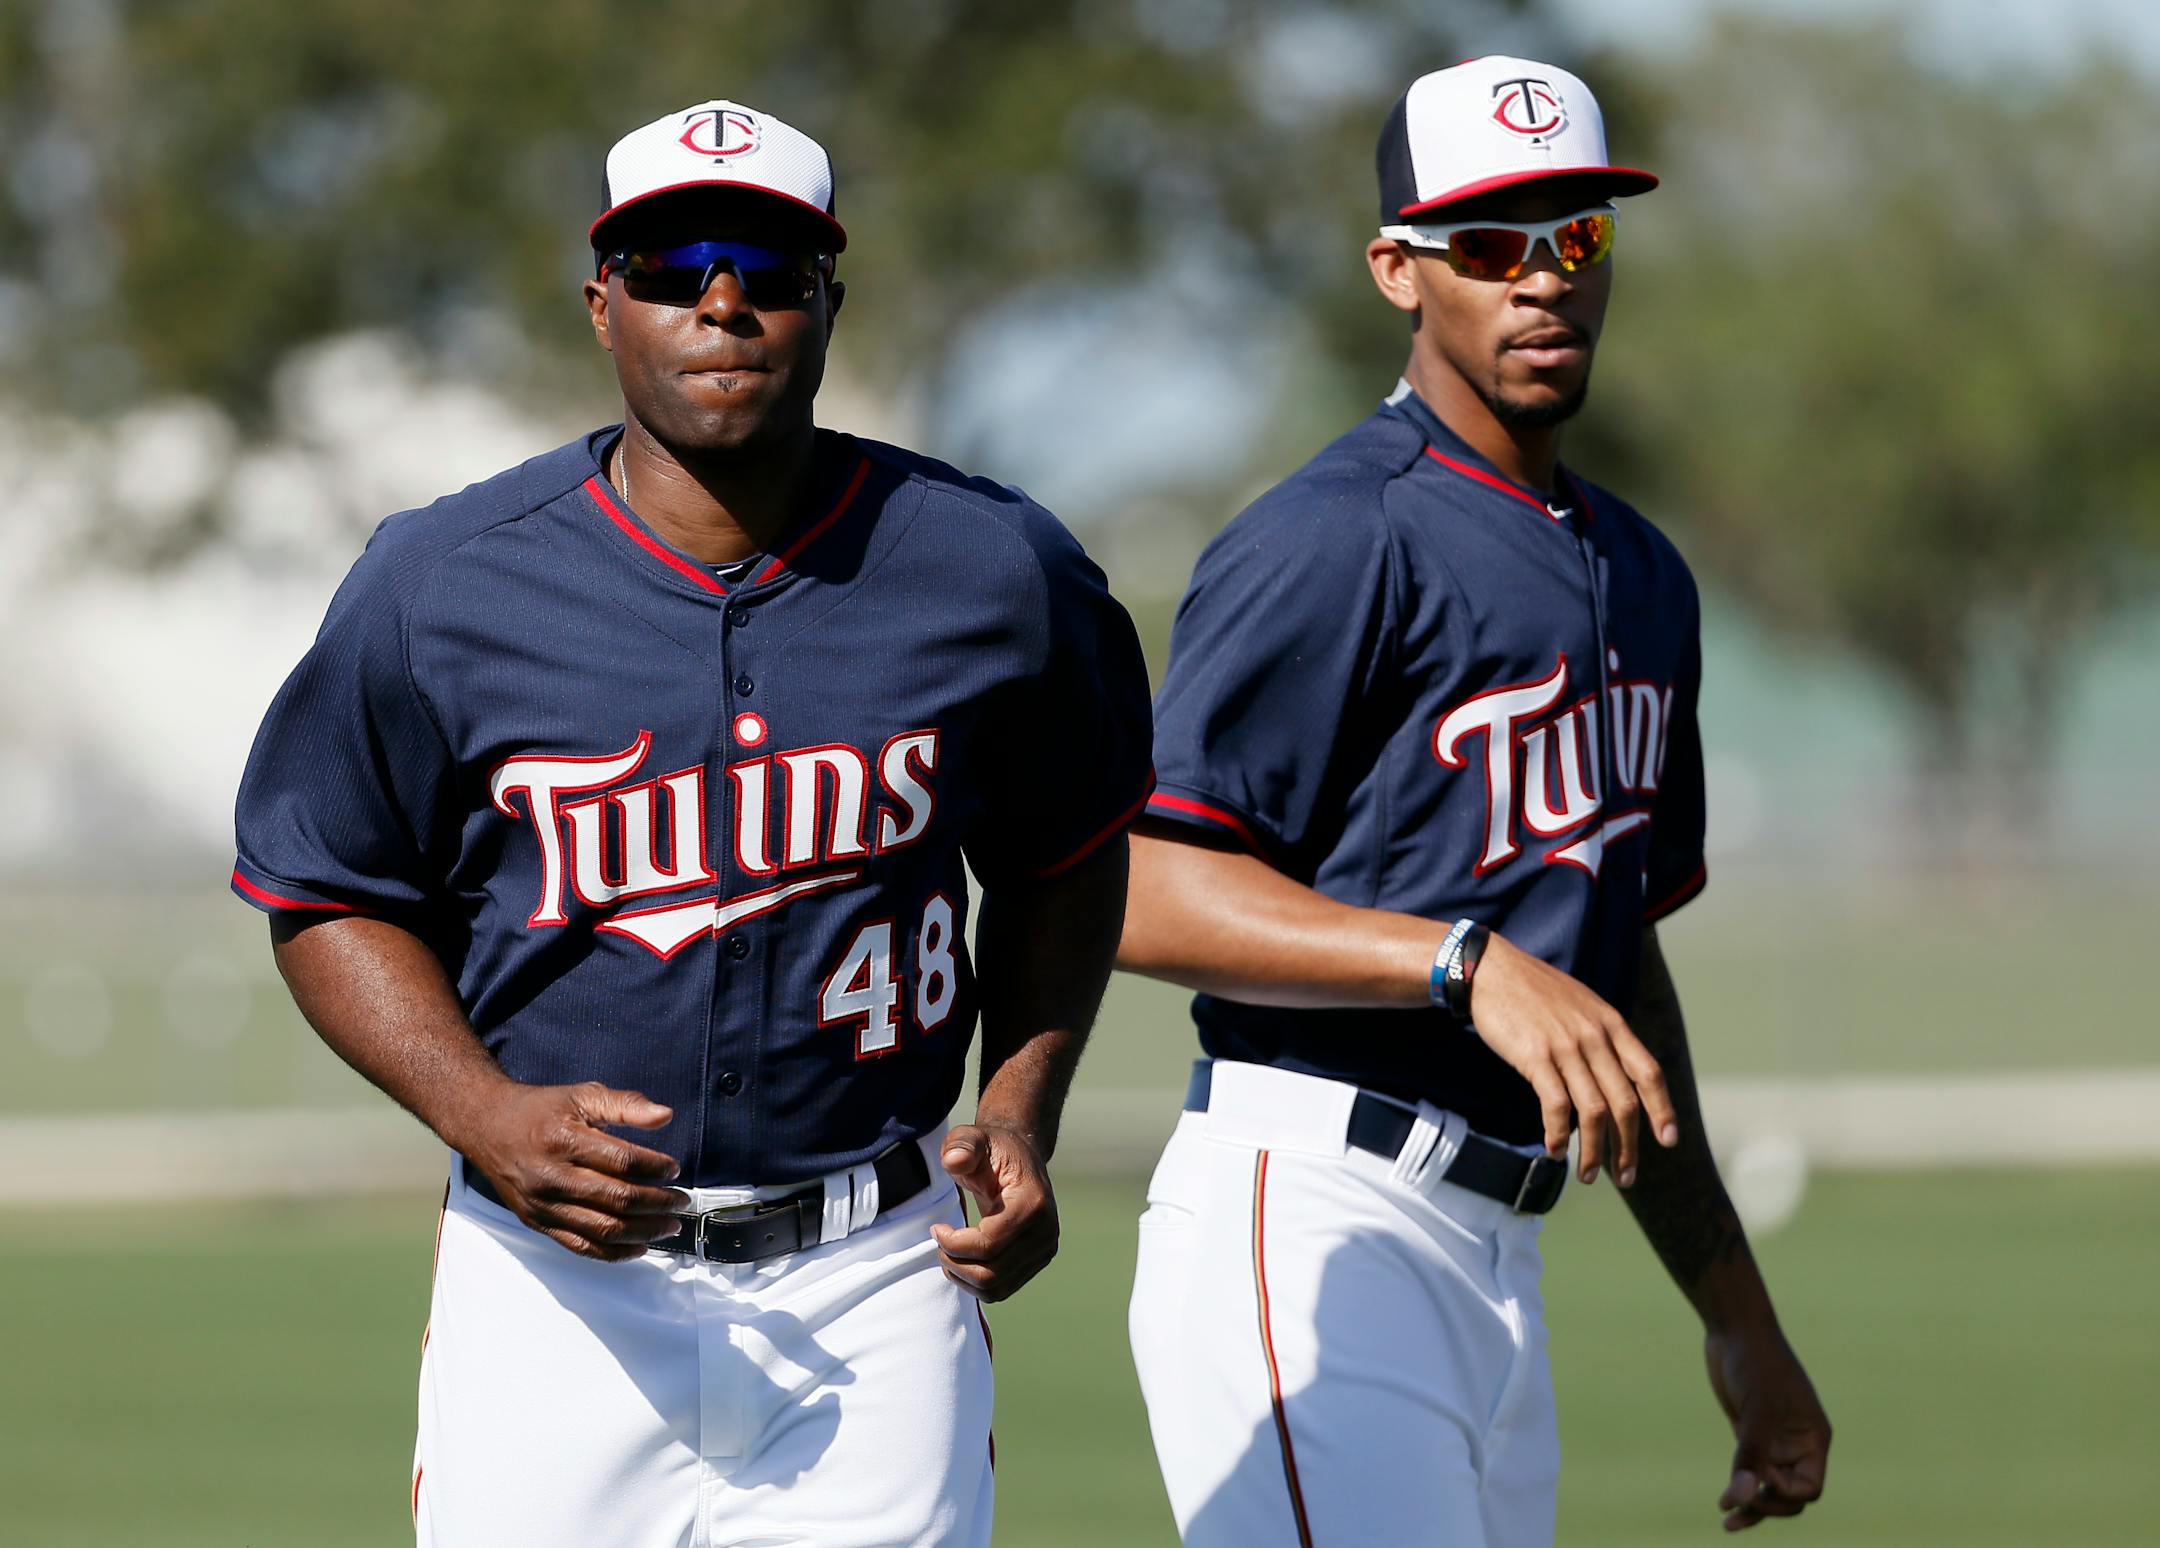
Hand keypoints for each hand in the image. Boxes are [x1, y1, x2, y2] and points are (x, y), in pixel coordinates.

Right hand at [461, 1080, 685, 1261]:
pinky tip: (639, 1247)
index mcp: (564, 1140)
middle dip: (657, 1204)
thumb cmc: (539, 1110)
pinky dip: (614, 1253)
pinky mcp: (538, 1223)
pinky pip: (581, 1246)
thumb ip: (625, 1104)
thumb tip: (665, 1115)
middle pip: (616, 1199)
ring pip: (603, 1229)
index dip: (655, 1167)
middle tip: (681, 1201)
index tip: (673, 1168)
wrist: (487, 1127)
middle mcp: (551, 1177)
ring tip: (669, 1226)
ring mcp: (543, 1205)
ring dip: (644, 1232)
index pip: (621, 1161)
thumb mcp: (582, 1094)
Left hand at [930, 1121, 1059, 1301]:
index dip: (953, 1243)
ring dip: (963, 1276)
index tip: (936, 1228)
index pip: (988, 1245)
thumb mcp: (972, 1138)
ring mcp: (1044, 1250)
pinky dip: (975, 1282)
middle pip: (991, 1273)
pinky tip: (962, 1258)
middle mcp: (1045, 1232)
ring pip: (995, 1288)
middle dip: (955, 1262)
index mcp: (1032, 1203)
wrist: (1021, 1157)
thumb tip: (954, 1161)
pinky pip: (1001, 1290)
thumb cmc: (993, 1149)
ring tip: (948, 1251)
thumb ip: (961, 1146)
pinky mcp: (1037, 1262)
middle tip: (939, 1242)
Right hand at [1467, 932, 1679, 1184]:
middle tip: (1625, 1176)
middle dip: (1627, 1147)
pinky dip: (1557, 1134)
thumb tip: (1614, 1074)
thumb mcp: (1581, 1004)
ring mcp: (1565, 1047)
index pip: (1648, 1072)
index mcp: (1610, 1024)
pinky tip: (1554, 1150)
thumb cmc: (1534, 990)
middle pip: (1623, 1102)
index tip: (1668, 1140)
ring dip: (1593, 1152)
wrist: (1491, 970)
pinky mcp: (1534, 1057)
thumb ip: (1601, 1035)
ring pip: (1592, 1111)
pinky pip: (1555, 1105)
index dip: (1662, 1109)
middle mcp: (1594, 1037)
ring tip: (1586, 1176)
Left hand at [1706, 1326, 1831, 1530]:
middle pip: (1791, 1494)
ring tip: (1727, 1524)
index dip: (1785, 1493)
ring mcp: (1773, 1439)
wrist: (1734, 1329)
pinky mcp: (1749, 1434)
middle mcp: (1797, 1443)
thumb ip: (1750, 1455)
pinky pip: (1750, 1470)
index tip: (1760, 1478)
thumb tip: (1739, 1500)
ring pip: (1768, 1486)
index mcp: (1814, 1438)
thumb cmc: (1756, 1364)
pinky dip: (1739, 1487)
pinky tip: (1725, 1505)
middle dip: (1768, 1506)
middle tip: (1735, 1511)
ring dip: (1751, 1506)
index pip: (1809, 1487)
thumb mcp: (1757, 1410)